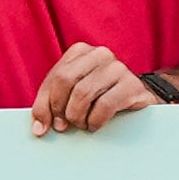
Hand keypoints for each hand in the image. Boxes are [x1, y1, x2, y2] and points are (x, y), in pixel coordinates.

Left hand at [29, 42, 163, 134]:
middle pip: (66, 80)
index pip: (55, 77)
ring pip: (83, 93)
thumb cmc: (101, 96)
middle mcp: (99, 54)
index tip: (43, 126)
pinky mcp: (131, 85)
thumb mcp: (73, 95)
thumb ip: (53, 104)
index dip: (45, 104)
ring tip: (82, 125)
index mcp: (80, 51)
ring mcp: (117, 67)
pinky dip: (95, 121)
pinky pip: (104, 105)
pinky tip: (95, 125)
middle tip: (64, 126)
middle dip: (60, 108)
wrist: (139, 98)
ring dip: (78, 117)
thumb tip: (39, 128)